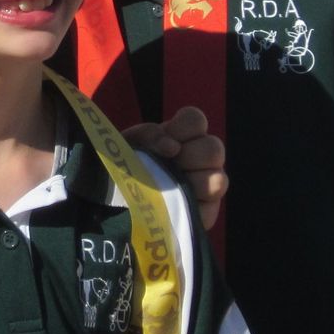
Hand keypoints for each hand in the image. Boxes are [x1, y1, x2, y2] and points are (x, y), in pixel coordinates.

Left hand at [123, 105, 226, 230]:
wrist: (115, 203)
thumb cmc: (126, 167)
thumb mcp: (131, 144)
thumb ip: (150, 135)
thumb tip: (173, 147)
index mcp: (183, 135)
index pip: (196, 120)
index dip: (183, 128)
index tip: (167, 141)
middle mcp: (201, 157)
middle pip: (214, 148)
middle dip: (189, 157)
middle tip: (169, 167)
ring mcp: (207, 185)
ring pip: (218, 179)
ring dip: (191, 182)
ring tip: (168, 188)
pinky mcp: (206, 212)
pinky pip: (210, 209)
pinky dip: (190, 205)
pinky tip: (172, 205)